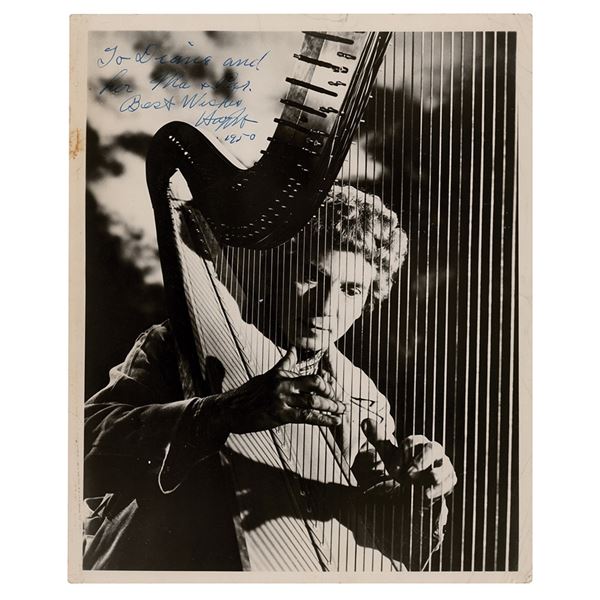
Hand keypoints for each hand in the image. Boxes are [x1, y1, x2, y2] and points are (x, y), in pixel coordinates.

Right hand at [222, 347, 346, 433]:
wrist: (229, 410)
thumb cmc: (248, 394)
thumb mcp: (267, 375)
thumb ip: (284, 363)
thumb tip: (293, 347)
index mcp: (281, 374)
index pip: (309, 374)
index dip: (326, 384)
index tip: (334, 392)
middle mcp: (282, 383)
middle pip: (315, 383)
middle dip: (331, 394)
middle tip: (341, 402)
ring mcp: (281, 398)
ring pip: (313, 401)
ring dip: (331, 407)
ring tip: (342, 412)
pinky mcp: (279, 414)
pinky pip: (306, 416)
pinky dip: (323, 419)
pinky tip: (333, 422)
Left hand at [361, 418, 456, 499]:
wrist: (415, 490)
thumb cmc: (403, 468)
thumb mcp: (390, 456)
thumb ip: (379, 440)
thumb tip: (364, 421)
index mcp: (417, 442)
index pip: (412, 442)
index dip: (402, 454)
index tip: (393, 469)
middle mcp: (433, 451)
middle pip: (432, 448)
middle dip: (420, 461)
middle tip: (408, 476)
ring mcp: (443, 465)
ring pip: (445, 464)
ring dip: (434, 475)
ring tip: (422, 486)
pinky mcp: (449, 479)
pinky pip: (450, 481)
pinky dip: (439, 489)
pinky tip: (427, 495)